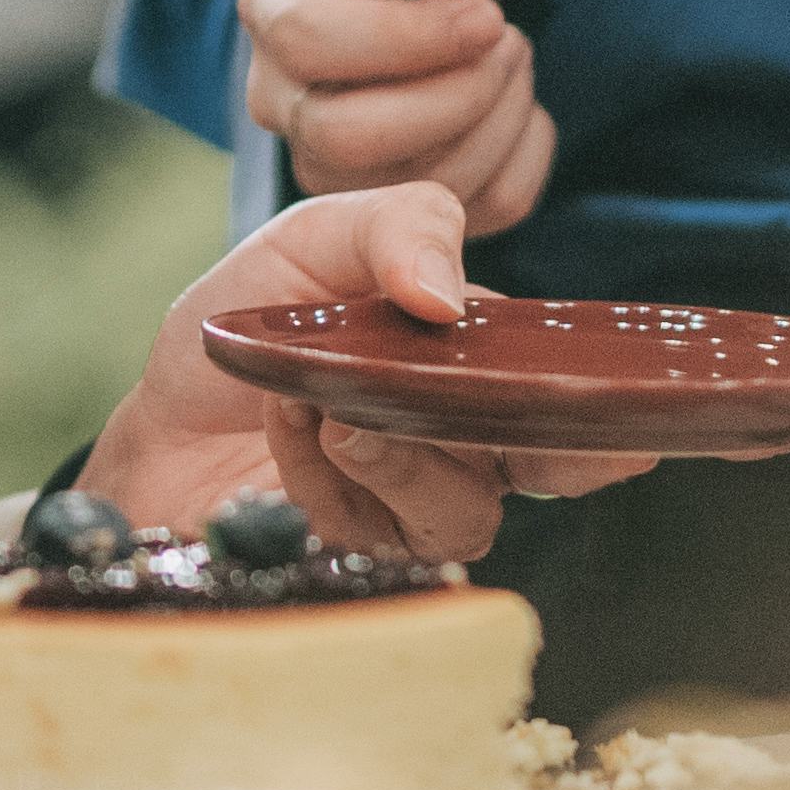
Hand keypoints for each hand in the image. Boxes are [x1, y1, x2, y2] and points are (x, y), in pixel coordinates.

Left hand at [75, 179, 651, 561]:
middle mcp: (465, 449)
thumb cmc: (249, 323)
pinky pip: (372, 530)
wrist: (159, 413)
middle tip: (460, 402)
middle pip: (547, 466)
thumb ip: (396, 229)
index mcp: (478, 369)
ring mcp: (413, 512)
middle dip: (532, 445)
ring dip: (395, 450)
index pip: (572, 399)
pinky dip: (323, 468)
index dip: (614, 418)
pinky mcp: (355, 560)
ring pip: (462, 510)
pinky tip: (287, 423)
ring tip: (327, 402)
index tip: (630, 428)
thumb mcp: (315, 237)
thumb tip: (448, 296)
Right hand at [236, 0, 553, 225]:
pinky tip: (517, 103)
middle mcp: (281, 102)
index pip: (308, 42)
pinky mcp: (392, 207)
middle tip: (510, 39)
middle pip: (346, 138)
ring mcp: (328, 166)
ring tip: (516, 55)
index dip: (407, 37)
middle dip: (455, 94)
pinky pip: (479, 211)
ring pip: (414, 186)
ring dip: (499, 119)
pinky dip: (522, 155)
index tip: (487, 15)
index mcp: (273, 9)